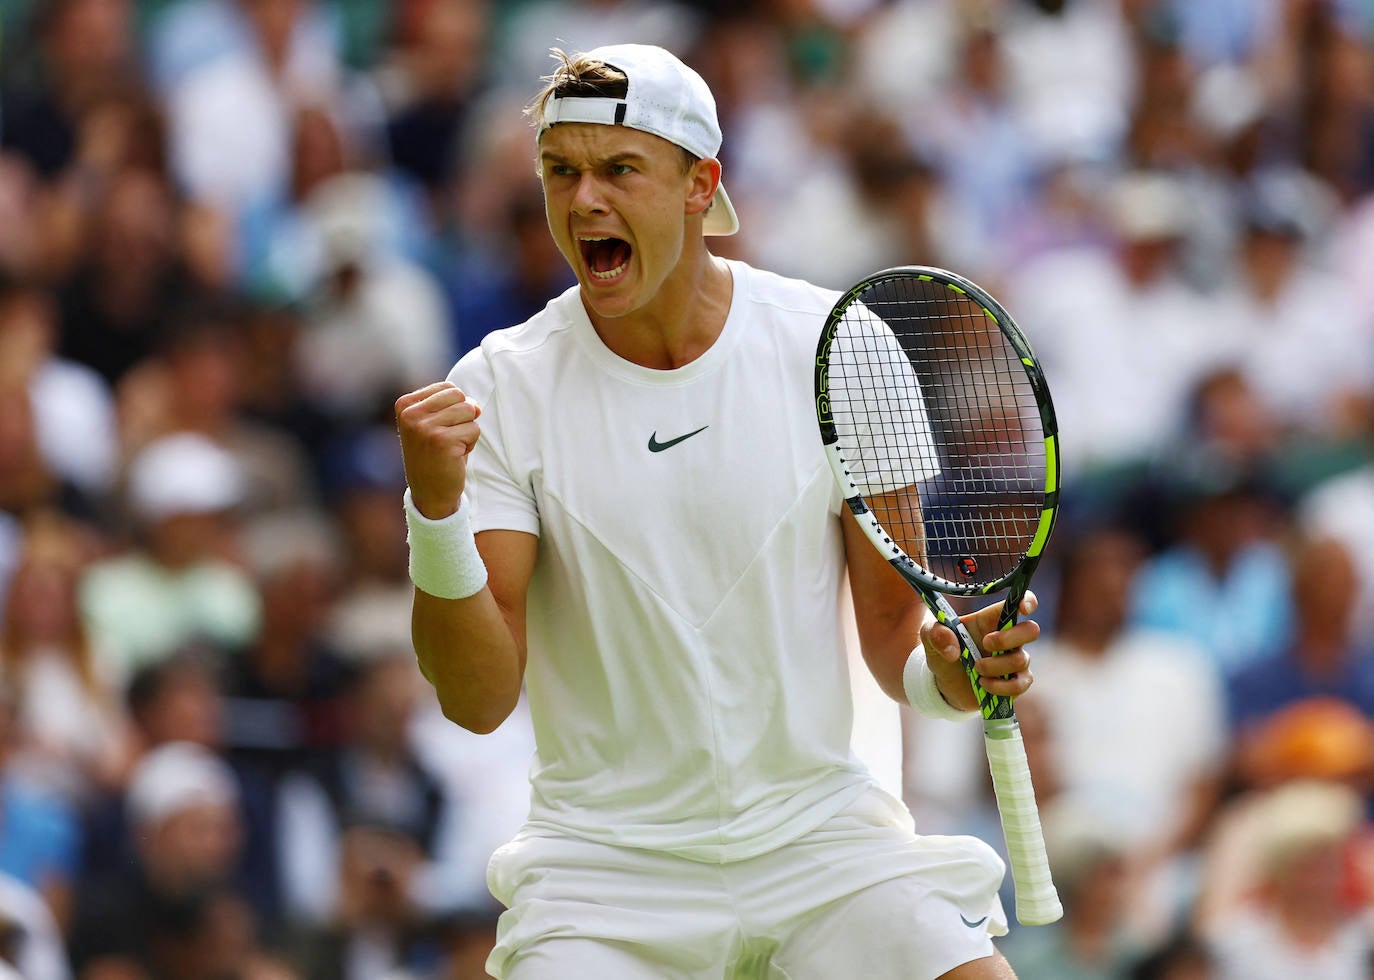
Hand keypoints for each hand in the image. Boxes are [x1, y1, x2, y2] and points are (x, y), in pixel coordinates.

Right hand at [395, 381, 481, 518]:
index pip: (448, 388)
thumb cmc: (436, 454)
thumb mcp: (436, 423)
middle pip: (460, 396)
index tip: (439, 429)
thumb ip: (454, 405)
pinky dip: (470, 444)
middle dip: (463, 418)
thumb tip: (476, 406)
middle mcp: (411, 414)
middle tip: (447, 439)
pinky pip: (474, 429)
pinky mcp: (442, 440)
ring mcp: (424, 427)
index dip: (454, 408)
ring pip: (469, 411)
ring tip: (451, 447)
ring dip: (467, 431)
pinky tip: (454, 456)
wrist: (430, 493)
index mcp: (405, 405)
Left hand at [921, 592, 1038, 711]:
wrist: (941, 682)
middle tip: (985, 643)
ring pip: (1022, 659)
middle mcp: (1008, 637)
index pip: (1020, 602)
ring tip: (976, 668)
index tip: (1024, 608)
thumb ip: (937, 633)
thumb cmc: (942, 650)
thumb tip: (952, 648)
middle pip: (1032, 630)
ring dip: (996, 666)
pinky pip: (1020, 684)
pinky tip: (983, 684)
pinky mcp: (1014, 682)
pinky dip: (1001, 686)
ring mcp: (1013, 660)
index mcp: (991, 619)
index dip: (1027, 601)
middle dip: (1009, 638)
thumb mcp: (930, 637)